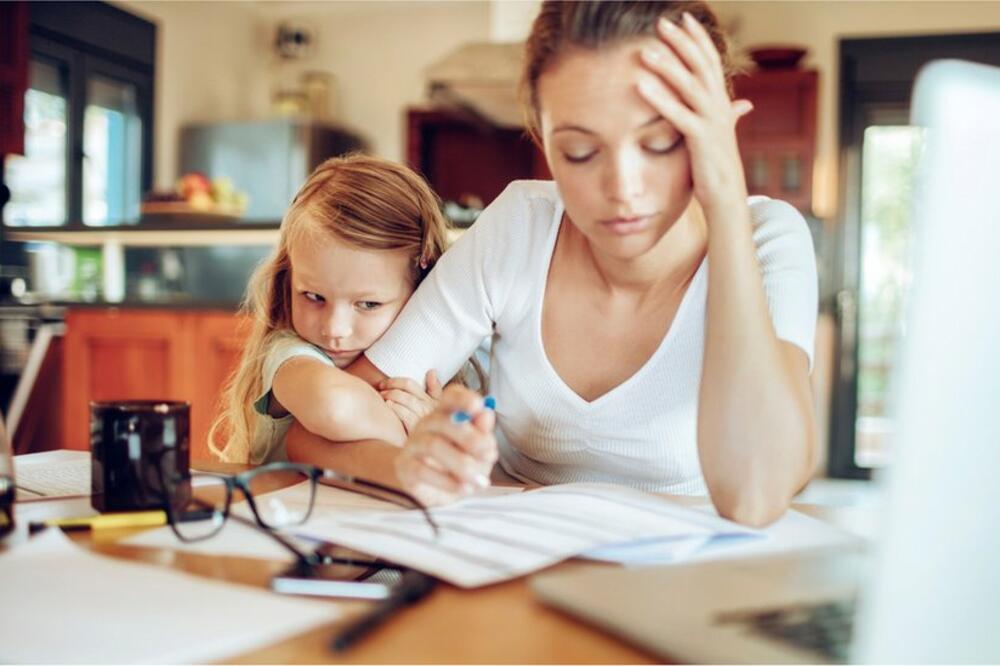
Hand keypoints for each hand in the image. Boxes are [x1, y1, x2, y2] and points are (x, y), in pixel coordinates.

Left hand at [379, 370, 442, 434]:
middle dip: (389, 389)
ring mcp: (423, 419)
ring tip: (382, 399)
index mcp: (431, 401)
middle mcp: (428, 408)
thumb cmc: (432, 431)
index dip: (393, 381)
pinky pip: (405, 414)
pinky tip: (388, 408)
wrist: (432, 455)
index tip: (382, 384)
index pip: (410, 384)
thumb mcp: (438, 410)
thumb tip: (431, 371)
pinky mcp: (418, 431)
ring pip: (404, 400)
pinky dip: (395, 408)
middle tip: (379, 392)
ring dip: (390, 397)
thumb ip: (435, 390)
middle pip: (405, 391)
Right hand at [395, 385, 497, 506]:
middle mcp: (426, 425)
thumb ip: (482, 434)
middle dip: (470, 438)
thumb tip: (486, 415)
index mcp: (445, 415)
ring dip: (461, 463)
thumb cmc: (456, 464)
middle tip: (490, 455)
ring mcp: (413, 445)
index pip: (450, 397)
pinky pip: (422, 470)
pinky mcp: (405, 467)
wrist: (428, 490)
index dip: (463, 398)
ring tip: (479, 480)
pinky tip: (464, 488)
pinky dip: (446, 481)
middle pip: (442, 421)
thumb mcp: (476, 451)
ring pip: (433, 445)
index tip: (479, 406)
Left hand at [636, 12, 752, 212]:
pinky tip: (640, 84)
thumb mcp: (723, 136)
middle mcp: (719, 107)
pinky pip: (678, 114)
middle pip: (701, 65)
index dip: (698, 39)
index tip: (684, 18)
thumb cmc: (718, 167)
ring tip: (646, 50)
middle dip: (682, 42)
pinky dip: (659, 97)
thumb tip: (742, 104)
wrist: (727, 197)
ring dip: (667, 66)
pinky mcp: (701, 140)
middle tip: (662, 22)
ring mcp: (712, 122)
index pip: (711, 61)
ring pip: (690, 86)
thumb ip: (728, 116)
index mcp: (721, 103)